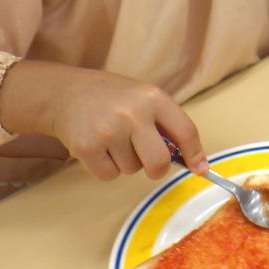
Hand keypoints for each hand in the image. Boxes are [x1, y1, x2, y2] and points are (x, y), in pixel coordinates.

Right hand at [0, 60, 205, 180]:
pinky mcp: (86, 147)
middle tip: (150, 163)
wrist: (67, 93)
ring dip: (126, 162)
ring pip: (132, 170)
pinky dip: (107, 168)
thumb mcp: (145, 98)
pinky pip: (109, 175)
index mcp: (154, 98)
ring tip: (114, 140)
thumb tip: (192, 160)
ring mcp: (109, 131)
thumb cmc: (114, 98)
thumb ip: (167, 124)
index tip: (201, 169)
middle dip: (157, 169)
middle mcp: (133, 113)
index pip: (185, 132)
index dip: (195, 154)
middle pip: (159, 162)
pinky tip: (100, 148)